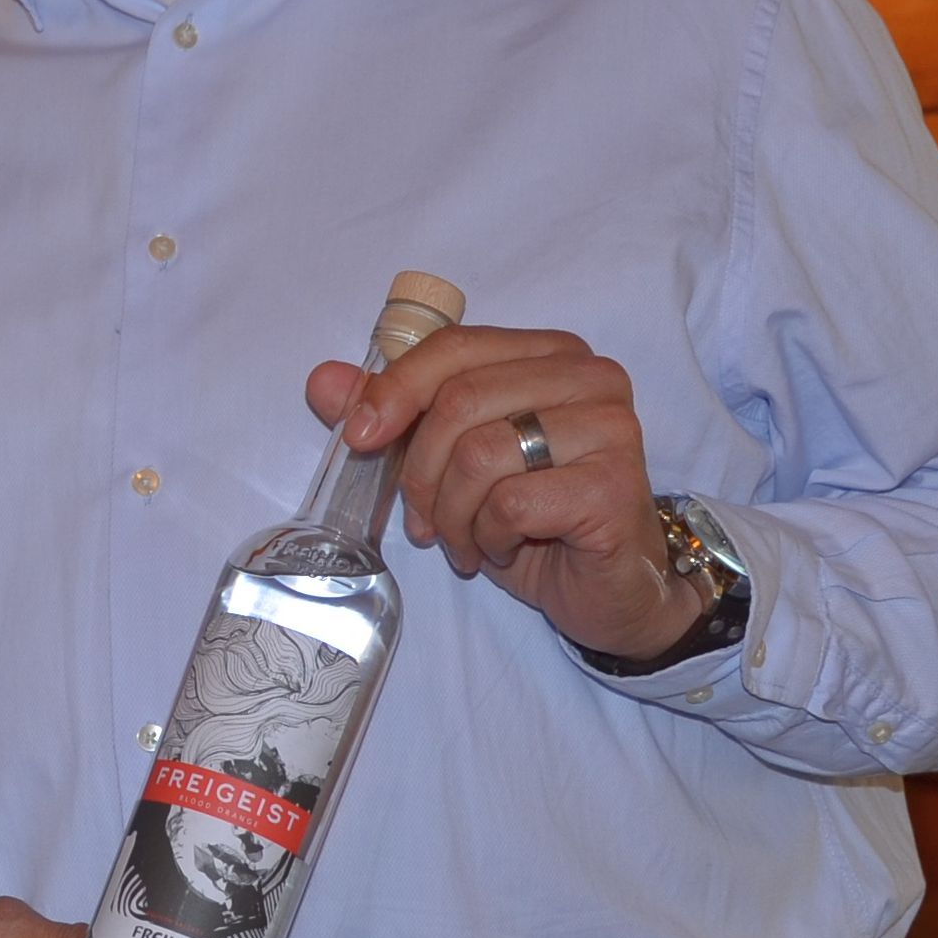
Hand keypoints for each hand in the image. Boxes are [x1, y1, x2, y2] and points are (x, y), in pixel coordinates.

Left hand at [308, 323, 701, 663]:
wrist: (608, 590)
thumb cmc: (534, 520)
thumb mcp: (454, 462)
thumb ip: (395, 413)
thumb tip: (323, 380)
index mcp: (550, 353)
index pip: (454, 347)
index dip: (394, 389)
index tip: (359, 439)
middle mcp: (589, 376)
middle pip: (460, 400)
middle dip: (421, 470)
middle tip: (424, 520)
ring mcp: (610, 427)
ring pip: (480, 453)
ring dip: (454, 512)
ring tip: (466, 540)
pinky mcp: (614, 485)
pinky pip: (511, 502)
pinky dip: (487, 535)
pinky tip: (500, 550)